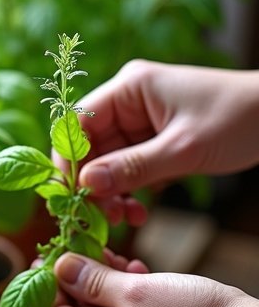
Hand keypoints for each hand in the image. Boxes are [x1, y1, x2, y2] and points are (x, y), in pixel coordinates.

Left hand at [46, 252, 258, 306]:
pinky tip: (137, 276)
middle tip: (84, 247)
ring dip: (106, 290)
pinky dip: (127, 306)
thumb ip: (92, 280)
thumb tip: (58, 267)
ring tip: (116, 258)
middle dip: (81, 283)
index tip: (48, 255)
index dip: (49, 284)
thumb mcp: (136, 290)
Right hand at [71, 60, 258, 225]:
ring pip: (107, 162)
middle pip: (89, 145)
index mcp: (130, 88)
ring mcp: (141, 122)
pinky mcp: (155, 141)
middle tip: (99, 218)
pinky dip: (128, 190)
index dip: (68, 159)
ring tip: (123, 219)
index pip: (77, 123)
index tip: (69, 195)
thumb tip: (85, 185)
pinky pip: (128, 168)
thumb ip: (132, 167)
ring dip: (110, 192)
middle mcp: (129, 101)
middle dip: (91, 183)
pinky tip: (137, 212)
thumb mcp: (183, 149)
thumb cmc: (238, 119)